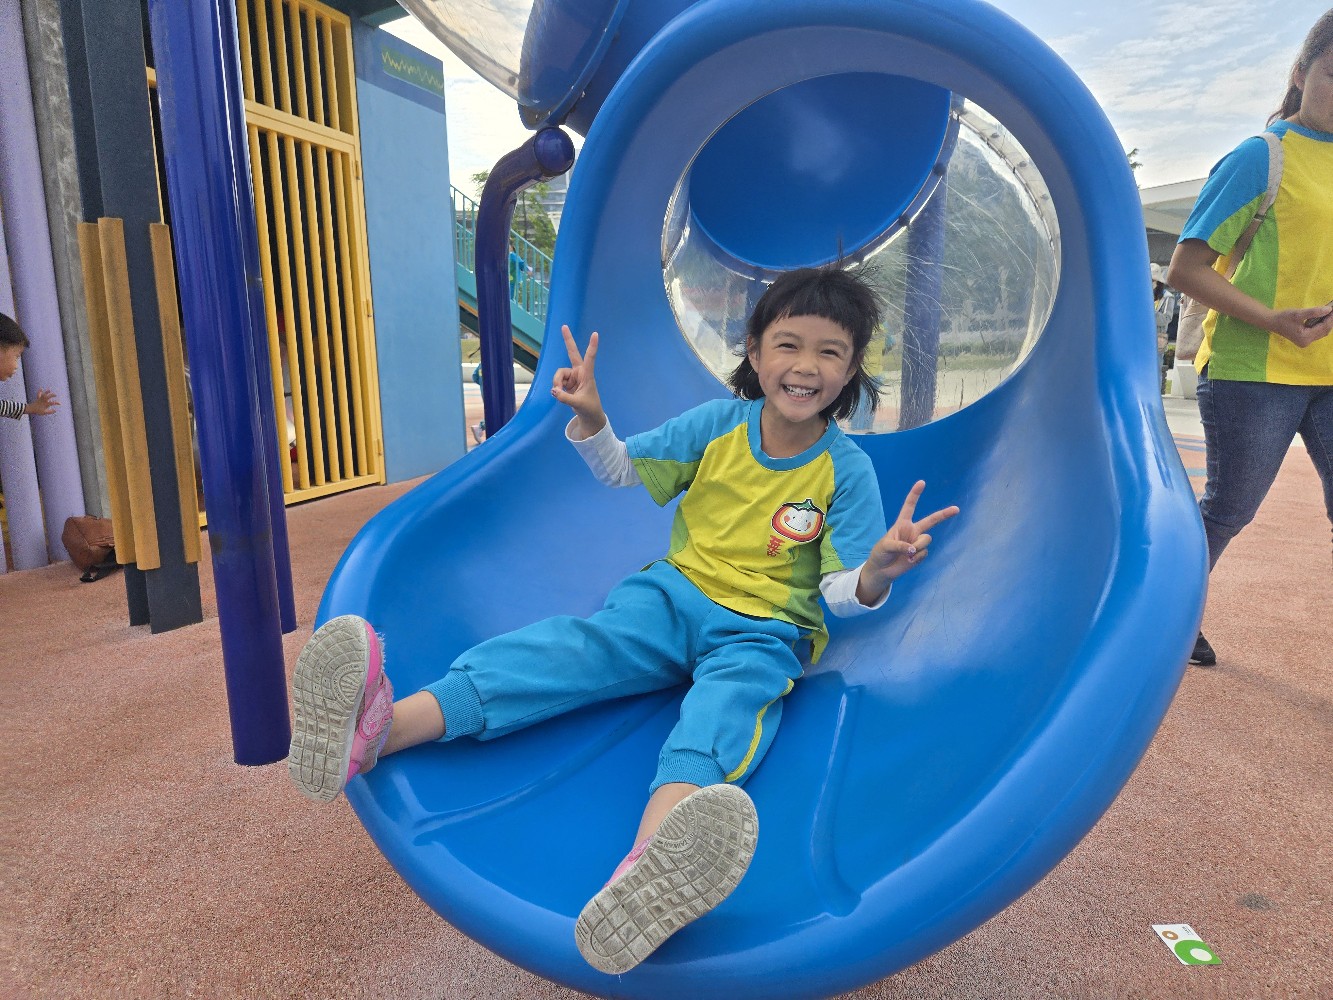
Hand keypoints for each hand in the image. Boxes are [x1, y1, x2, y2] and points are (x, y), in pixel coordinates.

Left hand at [26, 388, 59, 415]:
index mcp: (46, 404)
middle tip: (56, 395)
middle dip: (52, 395)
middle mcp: (43, 400)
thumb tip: (55, 410)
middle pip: (48, 396)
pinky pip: (39, 394)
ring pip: (44, 394)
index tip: (60, 404)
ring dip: (47, 392)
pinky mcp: (38, 398)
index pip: (52, 403)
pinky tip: (41, 388)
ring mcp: (40, 399)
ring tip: (49, 390)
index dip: (57, 403)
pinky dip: (40, 391)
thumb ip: (50, 412)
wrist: (30, 409)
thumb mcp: (44, 413)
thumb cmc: (38, 411)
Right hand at [551, 325, 605, 437]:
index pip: (590, 358)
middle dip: (567, 340)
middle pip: (572, 353)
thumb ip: (564, 397)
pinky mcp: (566, 381)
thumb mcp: (577, 404)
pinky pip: (557, 381)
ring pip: (559, 374)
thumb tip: (553, 390)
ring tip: (559, 393)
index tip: (595, 334)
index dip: (592, 346)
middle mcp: (580, 372)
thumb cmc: (589, 407)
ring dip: (557, 383)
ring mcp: (572, 376)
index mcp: (588, 375)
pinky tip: (560, 394)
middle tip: (563, 326)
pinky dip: (556, 388)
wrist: (588, 415)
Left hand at [857, 480, 958, 604]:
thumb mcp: (885, 546)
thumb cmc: (881, 553)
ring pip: (926, 540)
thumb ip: (900, 545)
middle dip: (944, 514)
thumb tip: (914, 550)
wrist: (882, 570)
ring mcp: (918, 543)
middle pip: (931, 520)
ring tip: (907, 554)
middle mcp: (913, 531)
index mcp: (902, 524)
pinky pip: (924, 553)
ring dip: (918, 546)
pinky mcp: (920, 555)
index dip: (915, 495)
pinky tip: (909, 561)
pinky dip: (917, 558)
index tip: (921, 482)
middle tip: (956, 509)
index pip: (909, 507)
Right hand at [1271, 305, 1332, 346]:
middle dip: (1330, 320)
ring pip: (1322, 332)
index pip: (1323, 327)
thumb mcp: (1299, 313)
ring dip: (1327, 323)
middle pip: (1325, 331)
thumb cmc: (1283, 317)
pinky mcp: (1304, 339)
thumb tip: (1329, 310)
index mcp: (1305, 337)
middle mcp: (1306, 342)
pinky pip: (1317, 333)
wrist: (1272, 322)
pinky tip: (1322, 318)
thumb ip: (1314, 312)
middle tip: (1332, 310)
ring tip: (1329, 313)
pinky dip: (1321, 325)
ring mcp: (1305, 342)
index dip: (1331, 318)